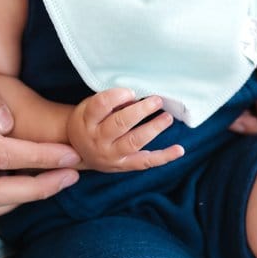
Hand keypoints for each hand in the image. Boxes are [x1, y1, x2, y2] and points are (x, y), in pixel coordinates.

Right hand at [65, 88, 184, 171]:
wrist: (77, 151)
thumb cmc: (89, 122)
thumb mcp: (90, 108)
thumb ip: (110, 102)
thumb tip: (136, 96)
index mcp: (86, 120)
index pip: (100, 105)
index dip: (117, 96)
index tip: (132, 91)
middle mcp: (97, 139)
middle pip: (119, 124)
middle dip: (141, 111)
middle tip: (157, 100)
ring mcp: (111, 155)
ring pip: (134, 142)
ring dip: (153, 129)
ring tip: (167, 118)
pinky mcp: (124, 165)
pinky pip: (146, 162)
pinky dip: (164, 157)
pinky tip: (179, 150)